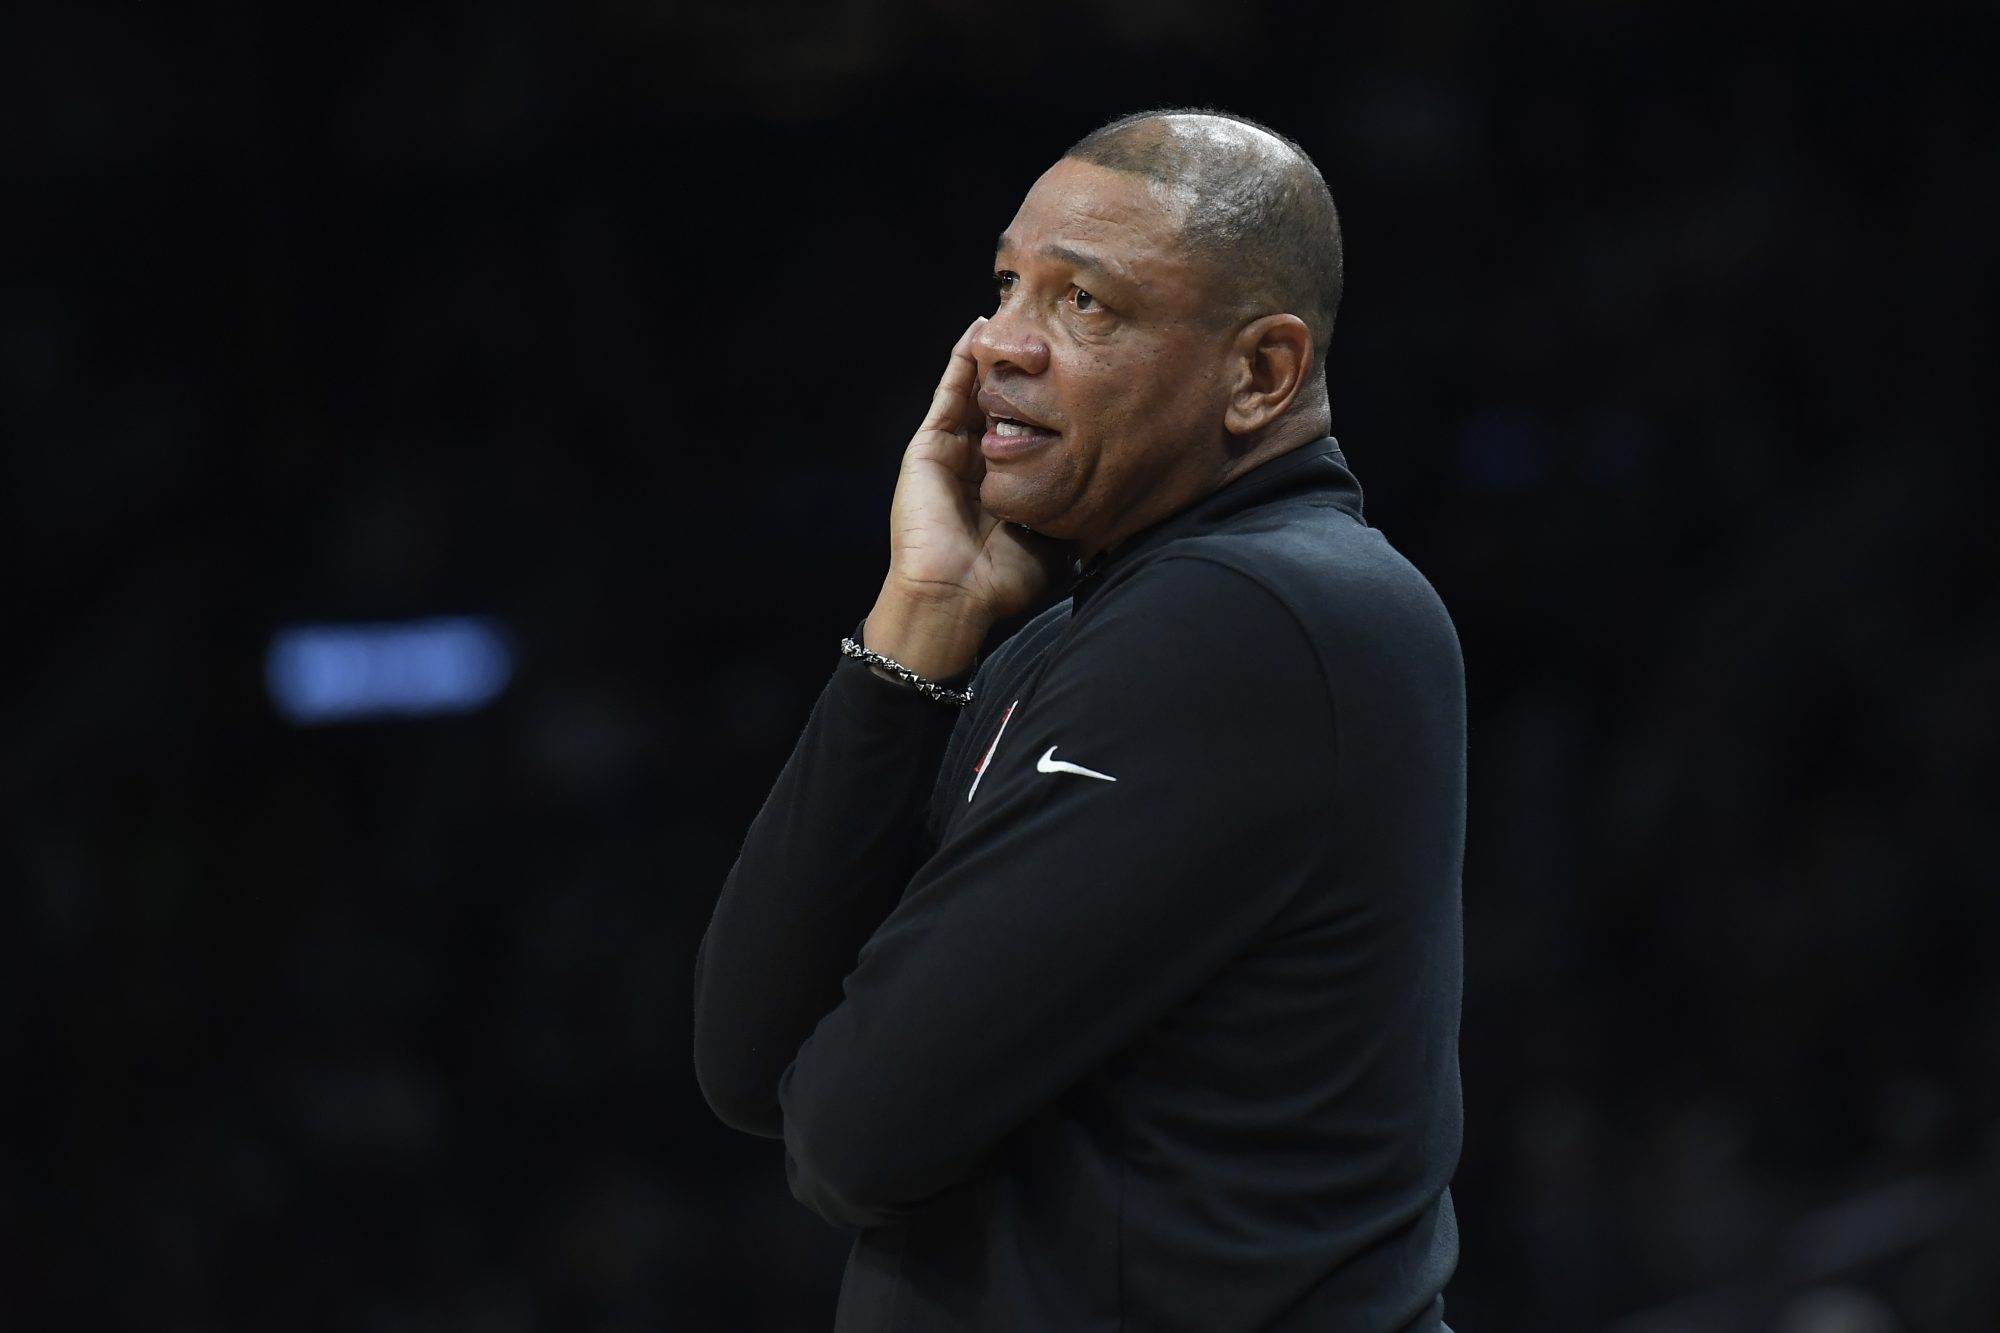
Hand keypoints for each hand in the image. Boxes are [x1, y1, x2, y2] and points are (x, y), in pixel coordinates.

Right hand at [863, 317, 1066, 679]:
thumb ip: (1079, 508)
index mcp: (1009, 480)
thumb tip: (1126, 494)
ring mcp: (953, 451)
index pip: (1034, 425)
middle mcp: (981, 461)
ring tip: (1019, 315)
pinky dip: (962, 360)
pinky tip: (980, 329)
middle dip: (1026, 366)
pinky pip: (949, 394)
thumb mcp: (1058, 535)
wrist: (956, 598)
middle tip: (1054, 325)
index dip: (1054, 395)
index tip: (1085, 364)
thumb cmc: (1007, 580)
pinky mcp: (929, 447)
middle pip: (1006, 400)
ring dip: (996, 354)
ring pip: (978, 390)